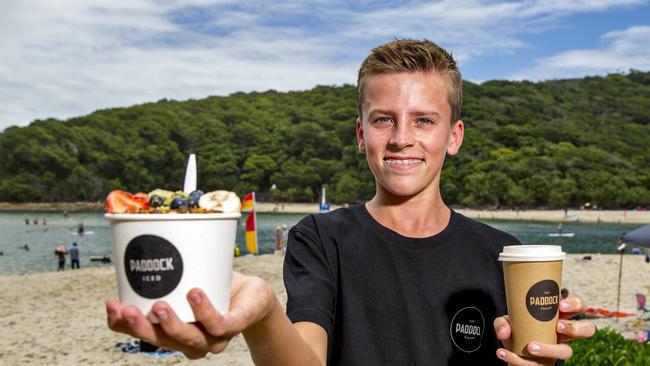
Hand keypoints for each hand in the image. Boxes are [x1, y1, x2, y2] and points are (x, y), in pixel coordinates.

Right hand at [106, 271, 275, 358]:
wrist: (254, 295)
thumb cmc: (216, 287)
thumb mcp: (187, 277)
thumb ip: (168, 267)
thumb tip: (140, 233)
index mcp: (174, 331)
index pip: (143, 333)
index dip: (122, 325)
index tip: (111, 304)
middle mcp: (191, 340)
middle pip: (161, 340)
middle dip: (142, 327)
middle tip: (129, 309)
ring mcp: (213, 337)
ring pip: (189, 338)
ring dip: (172, 324)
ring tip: (159, 305)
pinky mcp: (235, 324)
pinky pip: (219, 324)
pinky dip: (205, 311)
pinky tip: (194, 294)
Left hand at [493, 297, 596, 364]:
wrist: (511, 350)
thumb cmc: (517, 330)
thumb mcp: (507, 322)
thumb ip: (502, 323)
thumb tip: (504, 332)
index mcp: (559, 316)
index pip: (579, 307)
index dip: (576, 305)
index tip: (561, 305)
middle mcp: (563, 334)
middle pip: (587, 329)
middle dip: (575, 327)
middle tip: (559, 326)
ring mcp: (557, 350)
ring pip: (568, 352)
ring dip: (550, 349)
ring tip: (531, 347)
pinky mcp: (546, 364)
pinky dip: (516, 360)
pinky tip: (502, 353)